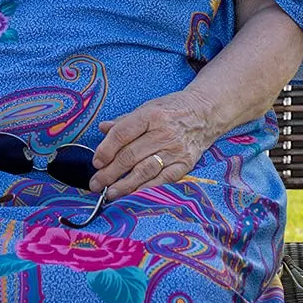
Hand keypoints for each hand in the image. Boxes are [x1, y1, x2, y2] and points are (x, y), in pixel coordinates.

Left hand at [90, 94, 213, 199]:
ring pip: (145, 170)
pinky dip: (147, 189)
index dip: (106, 150)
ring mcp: (176, 150)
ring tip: (110, 193)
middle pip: (130, 156)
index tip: (96, 163)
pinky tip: (134, 195)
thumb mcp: (148, 108)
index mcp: (151, 115)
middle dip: (110, 172)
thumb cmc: (172, 110)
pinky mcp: (185, 164)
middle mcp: (163, 132)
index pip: (122, 134)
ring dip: (125, 184)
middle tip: (96, 184)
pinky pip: (163, 180)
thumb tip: (102, 128)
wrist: (205, 113)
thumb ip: (124, 122)